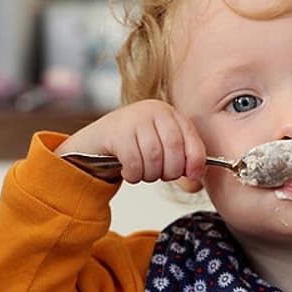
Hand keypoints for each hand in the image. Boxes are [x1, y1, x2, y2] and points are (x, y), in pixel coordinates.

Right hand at [56, 100, 206, 183]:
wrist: (95, 142)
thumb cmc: (131, 147)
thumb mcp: (161, 151)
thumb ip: (181, 165)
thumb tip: (197, 181)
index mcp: (169, 113)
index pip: (191, 138)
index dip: (195, 160)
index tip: (193, 176)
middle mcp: (153, 110)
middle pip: (174, 148)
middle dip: (170, 171)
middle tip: (159, 175)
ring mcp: (134, 118)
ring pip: (154, 157)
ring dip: (150, 175)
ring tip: (142, 173)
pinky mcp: (116, 131)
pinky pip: (134, 162)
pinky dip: (133, 175)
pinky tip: (129, 172)